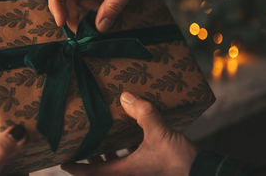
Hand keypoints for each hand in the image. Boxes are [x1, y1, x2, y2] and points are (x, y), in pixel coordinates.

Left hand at [62, 92, 197, 175]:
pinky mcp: (147, 171)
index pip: (90, 173)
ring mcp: (137, 175)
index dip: (75, 167)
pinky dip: (121, 155)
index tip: (62, 159)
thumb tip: (125, 96)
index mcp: (124, 172)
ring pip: (113, 168)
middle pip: (99, 172)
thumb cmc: (180, 162)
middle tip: (81, 143)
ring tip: (100, 139)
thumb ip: (143, 113)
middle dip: (89, 159)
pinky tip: (126, 140)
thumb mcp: (160, 134)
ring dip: (105, 157)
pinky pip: (127, 164)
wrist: (203, 173)